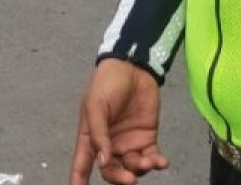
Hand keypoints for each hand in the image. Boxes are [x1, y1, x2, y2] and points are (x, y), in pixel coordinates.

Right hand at [70, 59, 168, 184]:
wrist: (133, 67)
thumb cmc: (107, 84)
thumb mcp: (96, 106)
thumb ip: (99, 134)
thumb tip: (103, 160)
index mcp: (91, 138)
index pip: (82, 165)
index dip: (79, 181)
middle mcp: (109, 145)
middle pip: (111, 171)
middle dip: (119, 178)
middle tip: (129, 179)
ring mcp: (128, 143)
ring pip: (132, 168)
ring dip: (139, 169)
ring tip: (149, 162)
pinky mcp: (147, 138)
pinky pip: (151, 158)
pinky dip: (156, 163)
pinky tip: (161, 162)